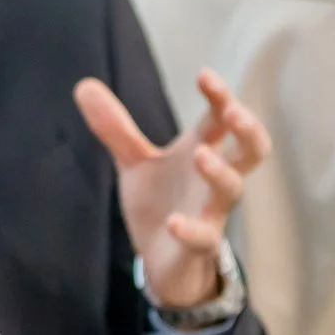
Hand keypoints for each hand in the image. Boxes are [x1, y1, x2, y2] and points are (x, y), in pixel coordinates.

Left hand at [75, 68, 268, 310]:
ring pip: (232, 189)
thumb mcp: (134, 162)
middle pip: (250, 151)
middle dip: (247, 129)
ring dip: (219, 171)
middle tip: (232, 111)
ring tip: (199, 153)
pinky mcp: (199, 245)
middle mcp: (213, 180)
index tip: (204, 74)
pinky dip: (190, 229)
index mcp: (201, 152)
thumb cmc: (160, 203)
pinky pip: (203, 237)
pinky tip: (173, 221)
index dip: (219, 97)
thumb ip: (115, 128)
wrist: (160, 260)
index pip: (220, 120)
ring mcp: (210, 212)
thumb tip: (83, 85)